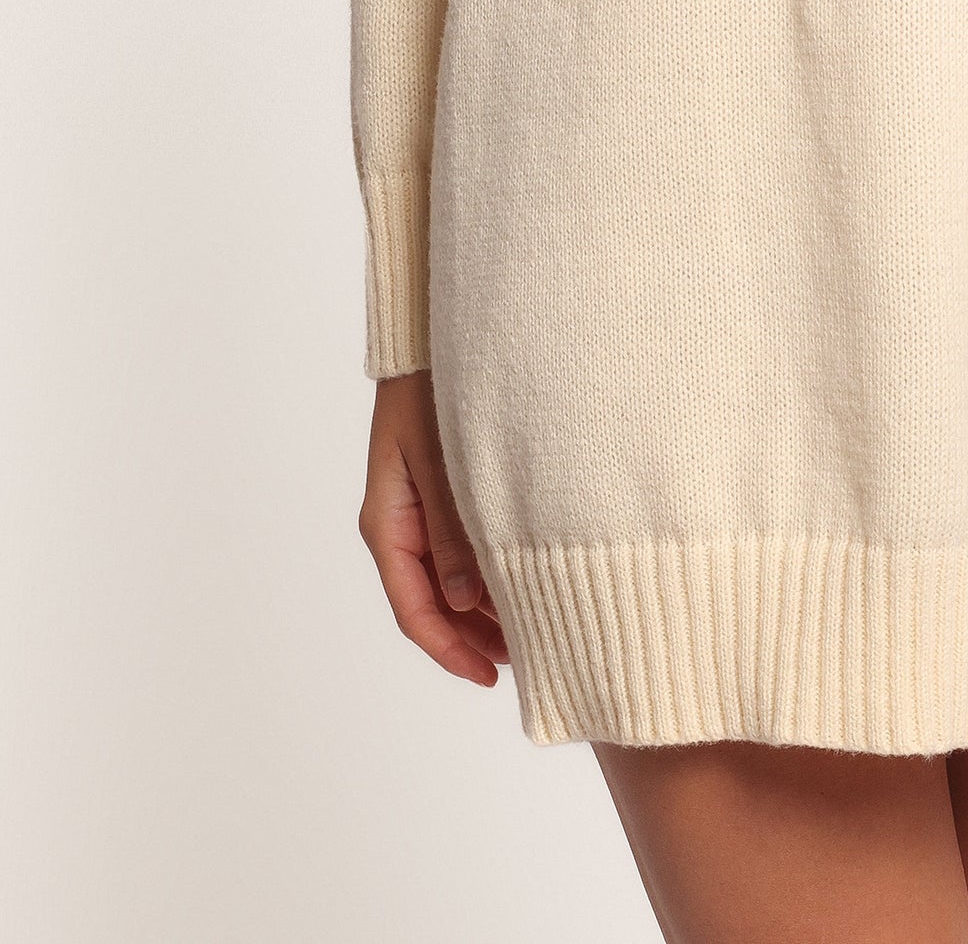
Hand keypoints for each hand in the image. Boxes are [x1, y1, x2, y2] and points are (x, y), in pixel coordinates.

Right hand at [359, 371, 507, 684]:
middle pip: (431, 604)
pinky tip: (519, 586)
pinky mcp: (437, 496)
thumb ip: (453, 530)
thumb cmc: (432, 391)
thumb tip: (466, 601)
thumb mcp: (442, 461)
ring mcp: (417, 513)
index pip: (414, 609)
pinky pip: (457, 552)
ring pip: (445, 583)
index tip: (489, 676)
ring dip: (481, 613)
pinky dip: (484, 576)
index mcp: (387, 523)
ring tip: (530, 633)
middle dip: (473, 638)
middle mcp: (398, 525)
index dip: (450, 649)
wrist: (427, 342)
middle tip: (525, 660)